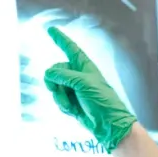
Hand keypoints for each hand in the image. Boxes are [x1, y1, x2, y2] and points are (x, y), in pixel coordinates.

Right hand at [42, 26, 136, 151]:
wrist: (108, 124)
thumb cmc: (101, 101)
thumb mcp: (83, 83)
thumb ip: (63, 75)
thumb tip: (49, 74)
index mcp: (85, 67)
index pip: (70, 49)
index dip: (61, 39)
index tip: (51, 29)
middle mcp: (78, 76)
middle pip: (55, 71)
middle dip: (54, 82)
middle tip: (57, 90)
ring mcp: (74, 90)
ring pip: (54, 87)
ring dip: (59, 97)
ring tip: (71, 105)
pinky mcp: (72, 103)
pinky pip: (58, 100)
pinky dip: (62, 106)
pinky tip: (73, 111)